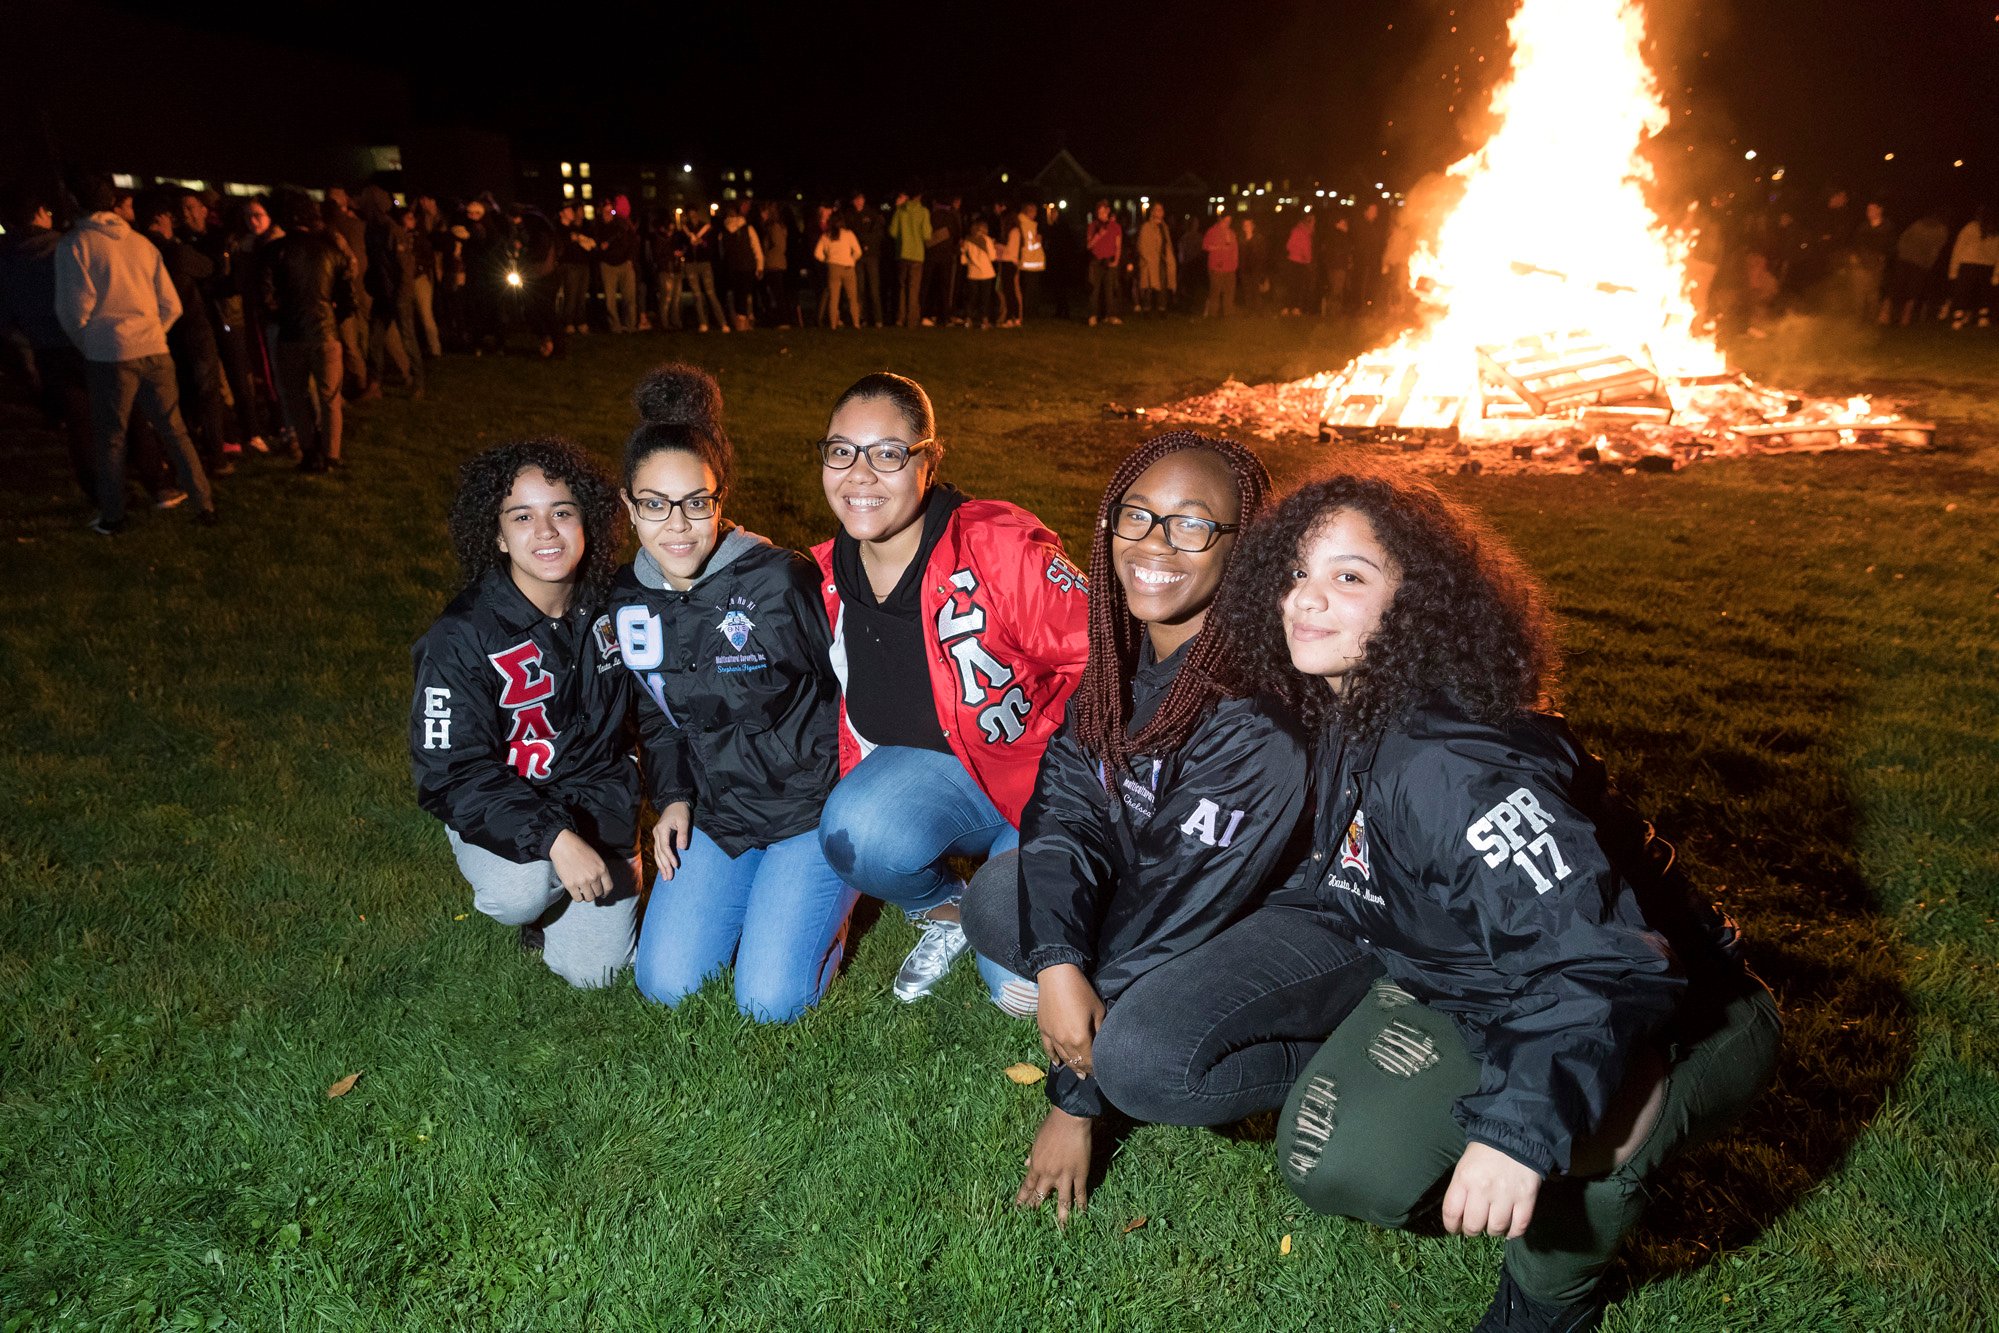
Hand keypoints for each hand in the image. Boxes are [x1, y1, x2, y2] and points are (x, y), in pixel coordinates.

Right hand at [548, 830, 613, 901]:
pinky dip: (578, 897)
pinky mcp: (571, 885)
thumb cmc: (579, 848)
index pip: (608, 887)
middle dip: (594, 893)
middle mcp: (594, 876)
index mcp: (602, 869)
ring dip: (586, 896)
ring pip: (589, 898)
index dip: (606, 892)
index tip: (603, 894)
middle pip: (598, 893)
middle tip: (589, 890)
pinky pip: (578, 898)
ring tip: (583, 892)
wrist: (564, 845)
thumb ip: (599, 870)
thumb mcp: (596, 858)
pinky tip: (576, 892)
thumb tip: (600, 883)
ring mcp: (582, 881)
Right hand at [653, 801, 691, 880]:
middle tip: (669, 878)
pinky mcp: (659, 837)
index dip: (670, 857)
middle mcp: (656, 833)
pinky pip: (658, 851)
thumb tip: (682, 848)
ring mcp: (656, 835)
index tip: (676, 866)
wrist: (674, 802)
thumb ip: (683, 834)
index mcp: (662, 829)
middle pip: (659, 853)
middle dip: (664, 866)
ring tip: (666, 877)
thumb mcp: (684, 821)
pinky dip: (660, 860)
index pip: (664, 847)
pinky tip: (662, 868)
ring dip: (661, 866)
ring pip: (657, 853)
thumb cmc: (680, 811)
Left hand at [1016, 1107, 1093, 1225]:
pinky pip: (1080, 1193)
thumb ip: (1032, 1154)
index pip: (1027, 1187)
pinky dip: (1082, 1204)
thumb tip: (1026, 1162)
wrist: (1070, 1120)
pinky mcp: (1080, 1174)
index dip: (1022, 1199)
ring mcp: (1065, 1176)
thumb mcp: (1036, 1140)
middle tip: (1034, 1222)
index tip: (1018, 1209)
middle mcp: (1048, 1175)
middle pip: (1041, 1196)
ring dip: (1062, 1216)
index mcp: (1036, 1166)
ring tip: (1061, 1229)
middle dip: (1037, 1209)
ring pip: (1062, 1201)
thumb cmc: (1051, 1126)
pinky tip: (1082, 1213)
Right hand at [1036, 964, 1104, 1075]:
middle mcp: (1064, 1042)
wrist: (1057, 975)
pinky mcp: (1043, 1029)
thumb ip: (1099, 1030)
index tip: (1102, 1073)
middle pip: (1076, 1061)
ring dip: (1071, 1066)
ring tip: (1079, 1073)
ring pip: (1062, 1057)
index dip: (1096, 1068)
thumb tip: (1101, 1043)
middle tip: (1092, 1075)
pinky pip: (1048, 1048)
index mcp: (1080, 1039)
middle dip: (1085, 1069)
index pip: (1089, 1060)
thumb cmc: (1081, 991)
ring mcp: (1051, 1036)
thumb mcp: (1097, 1010)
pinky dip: (1053, 1057)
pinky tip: (1058, 1063)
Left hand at [1442, 1142, 1542, 1238]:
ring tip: (1493, 1226)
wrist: (1515, 1135)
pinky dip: (1514, 1233)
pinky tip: (1509, 1230)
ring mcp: (1506, 1194)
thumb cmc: (1485, 1151)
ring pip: (1496, 1228)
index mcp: (1464, 1178)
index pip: (1451, 1212)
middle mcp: (1483, 1189)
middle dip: (1472, 1231)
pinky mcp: (1526, 1198)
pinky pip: (1519, 1226)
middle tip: (1475, 1227)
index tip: (1455, 1229)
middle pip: (1473, 1225)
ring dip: (1493, 1231)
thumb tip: (1460, 1216)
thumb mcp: (1464, 1165)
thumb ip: (1460, 1189)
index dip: (1451, 1226)